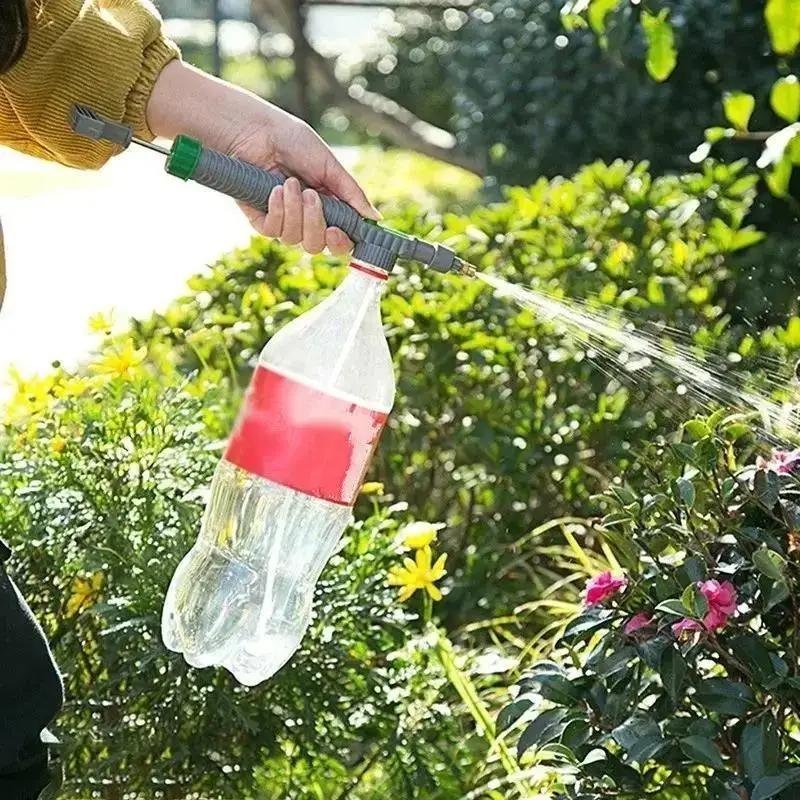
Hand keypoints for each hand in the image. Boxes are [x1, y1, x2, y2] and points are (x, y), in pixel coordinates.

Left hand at [145, 61, 378, 254]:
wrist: (255, 130)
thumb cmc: (291, 140)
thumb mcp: (328, 165)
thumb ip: (351, 193)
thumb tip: (374, 217)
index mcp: (327, 207)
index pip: (339, 239)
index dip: (342, 243)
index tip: (341, 232)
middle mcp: (306, 218)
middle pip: (318, 246)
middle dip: (317, 224)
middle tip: (312, 197)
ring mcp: (283, 221)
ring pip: (296, 240)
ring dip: (295, 212)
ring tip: (289, 183)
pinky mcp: (260, 220)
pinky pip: (274, 232)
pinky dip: (277, 211)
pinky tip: (274, 189)